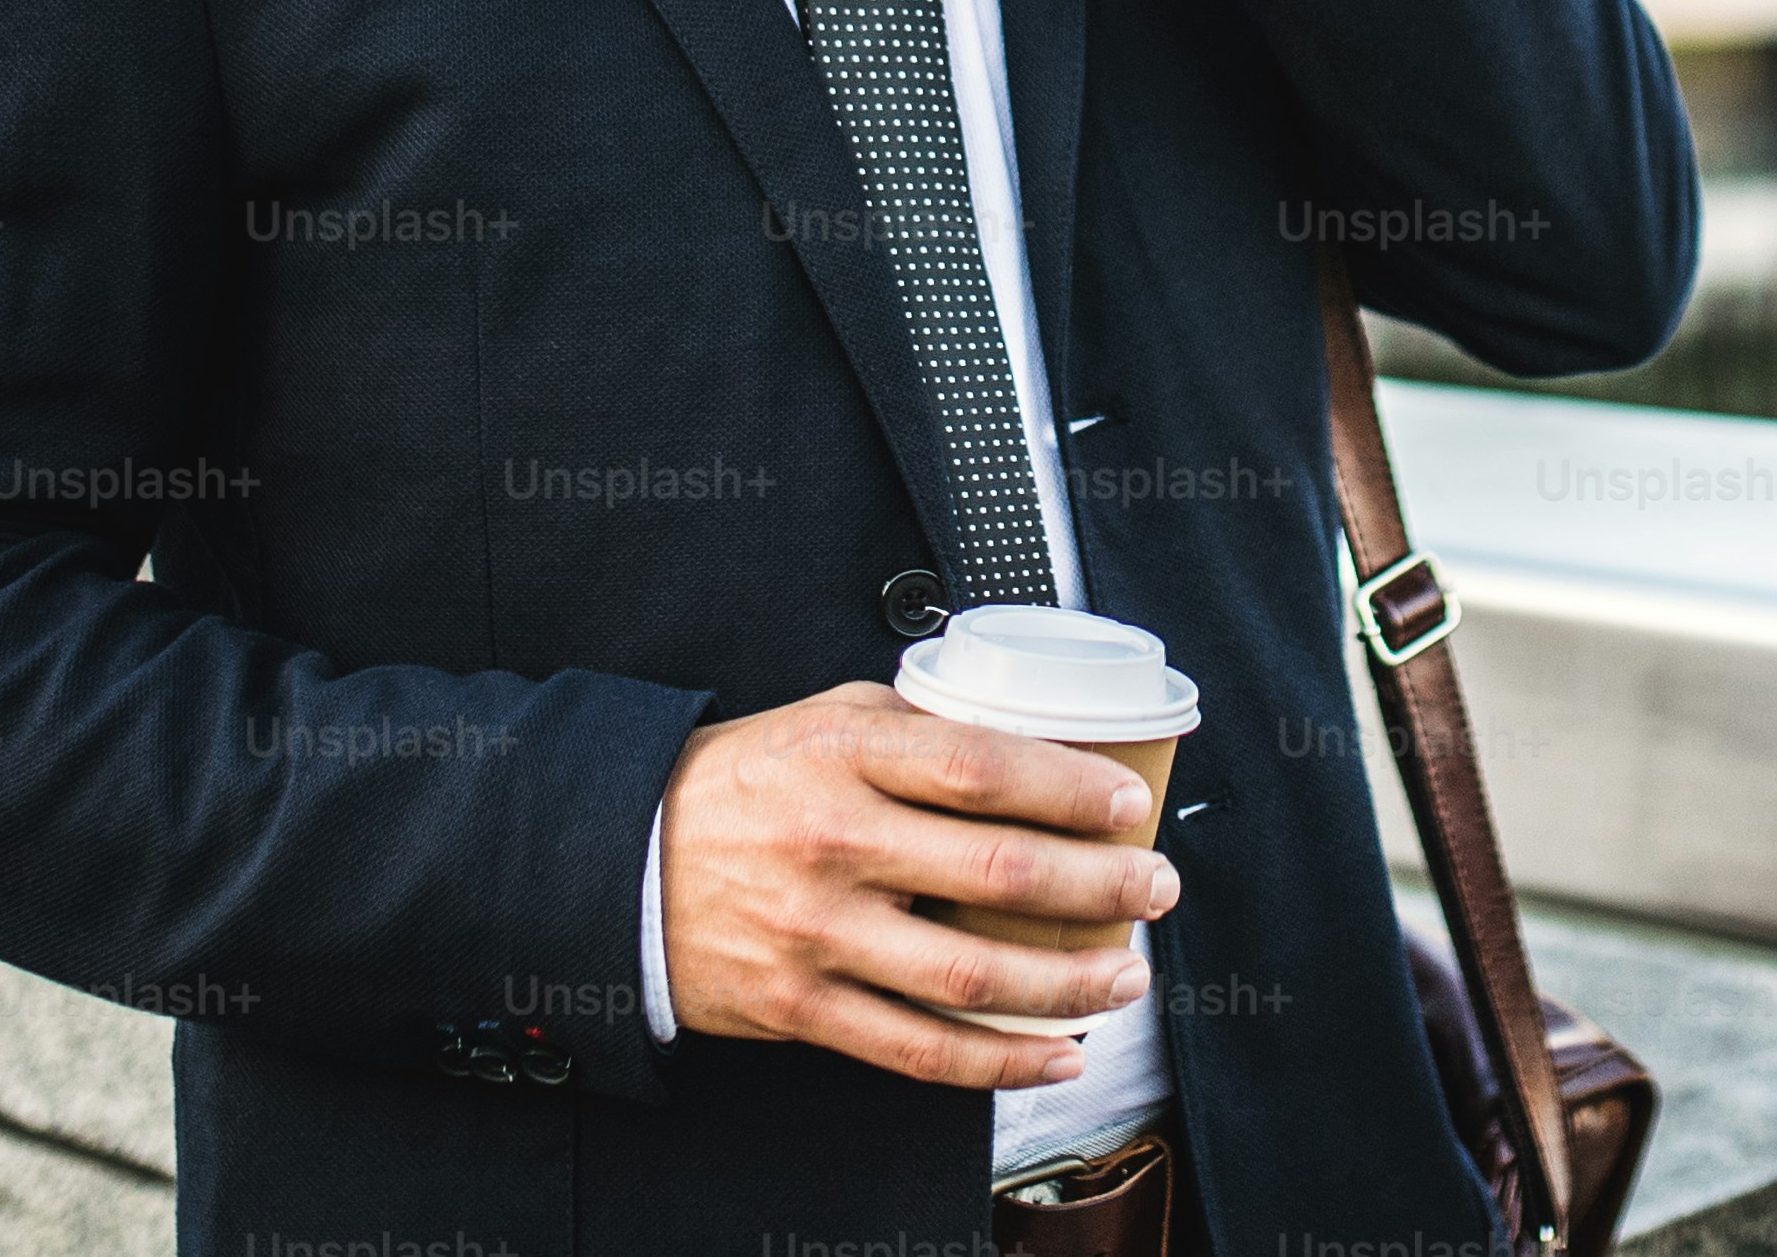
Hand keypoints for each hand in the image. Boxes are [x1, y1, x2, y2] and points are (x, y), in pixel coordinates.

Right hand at [656, 682, 1176, 1087]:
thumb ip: (920, 728)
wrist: (621, 863)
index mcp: (845, 755)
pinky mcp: (800, 1008)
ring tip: (1126, 974)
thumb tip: (1033, 740)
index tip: (1130, 803)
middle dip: (1100, 885)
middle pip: (997, 872)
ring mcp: (816, 932)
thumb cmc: (743, 782)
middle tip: (1156, 887)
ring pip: (970, 974)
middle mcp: (834, 842)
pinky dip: (1000, 1059)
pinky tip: (1056, 1052)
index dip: (1070, 787)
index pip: (982, 768)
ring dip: (1069, 981)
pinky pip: (919, 1049)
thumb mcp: (825, 717)